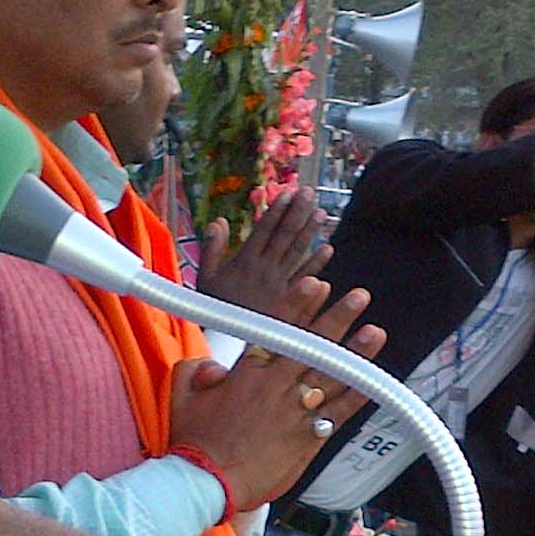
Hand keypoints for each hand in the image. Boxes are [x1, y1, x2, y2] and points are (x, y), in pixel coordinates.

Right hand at [169, 283, 384, 508]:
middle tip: (359, 297)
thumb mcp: (182, 397)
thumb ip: (196, 371)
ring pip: (331, 375)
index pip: (278, 329)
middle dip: (338, 318)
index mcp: (247, 373)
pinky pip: (339, 412)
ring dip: (355, 352)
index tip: (317, 285)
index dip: (298, 304)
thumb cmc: (194, 442)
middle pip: (312, 346)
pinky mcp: (308, 437)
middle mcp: (276, 386)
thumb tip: (214, 366)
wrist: (209, 483)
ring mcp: (295, 411)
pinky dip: (358, 395)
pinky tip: (374, 378)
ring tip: (375, 331)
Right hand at [198, 191, 329, 319]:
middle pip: (284, 236)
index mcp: (244, 261)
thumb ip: (212, 248)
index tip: (288, 193)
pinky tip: (328, 249)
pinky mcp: (290, 300)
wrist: (228, 343)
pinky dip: (317, 264)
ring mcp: (280, 284)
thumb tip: (217, 220)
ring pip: (297, 253)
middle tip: (309, 192)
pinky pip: (305, 278)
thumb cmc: (216, 310)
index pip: (264, 230)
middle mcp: (265, 269)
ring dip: (309, 232)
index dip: (277, 211)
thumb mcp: (206, 278)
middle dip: (297, 212)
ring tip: (320, 213)